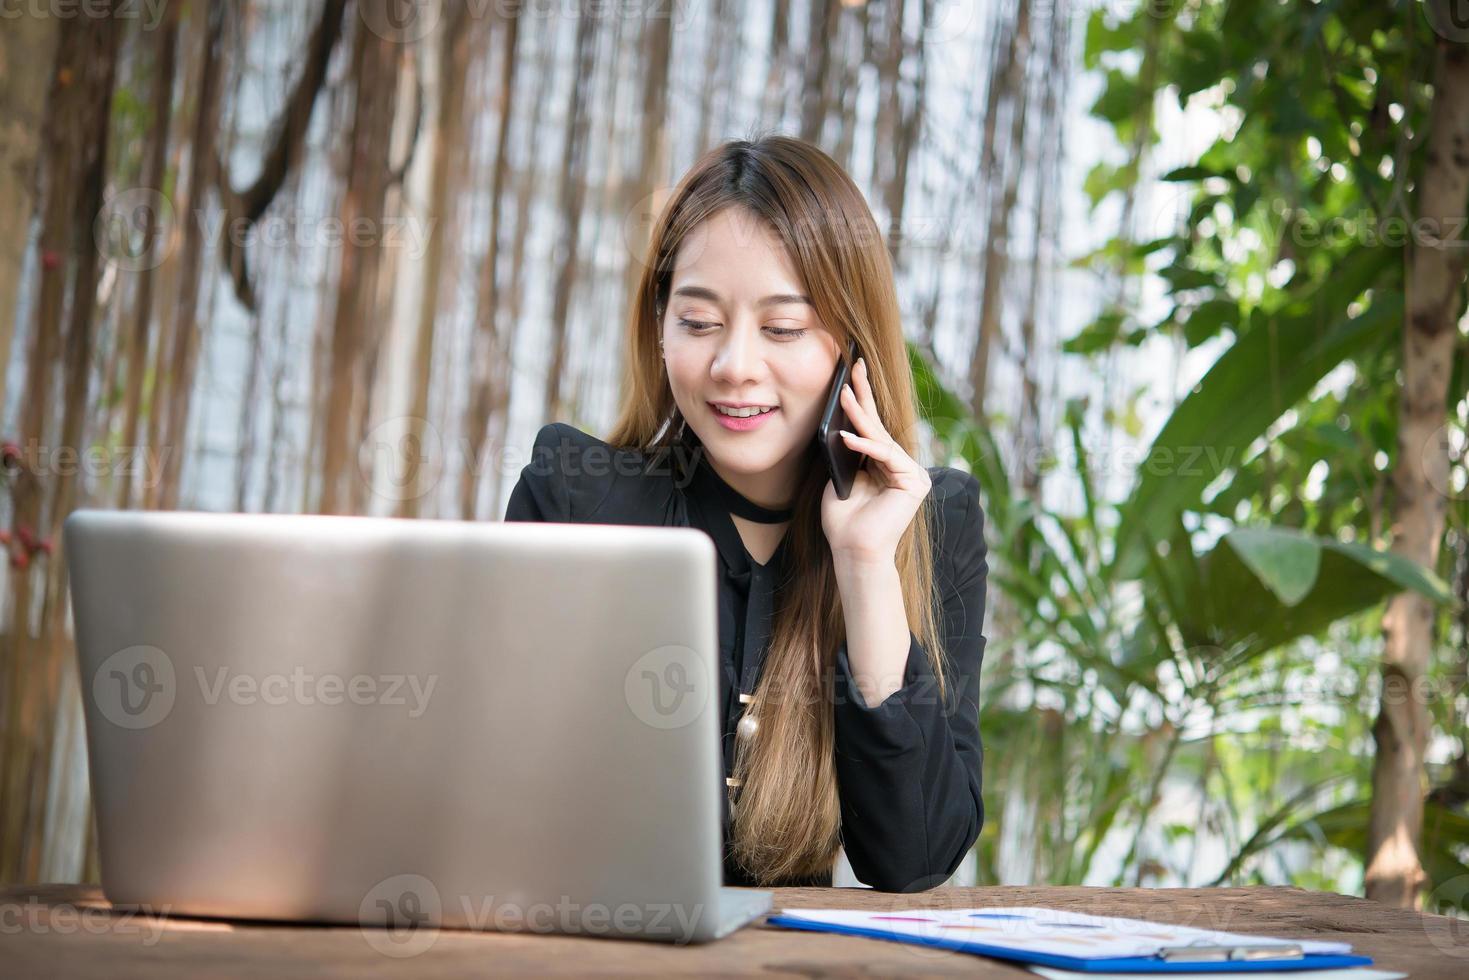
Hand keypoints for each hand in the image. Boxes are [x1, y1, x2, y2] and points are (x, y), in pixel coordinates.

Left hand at [820, 357, 931, 565]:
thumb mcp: (841, 477)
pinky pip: (886, 456)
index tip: (850, 375)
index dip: (861, 401)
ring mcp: (913, 474)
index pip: (872, 428)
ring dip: (860, 415)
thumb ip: (847, 453)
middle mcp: (903, 467)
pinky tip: (846, 435)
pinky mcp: (915, 483)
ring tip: (843, 393)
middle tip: (854, 365)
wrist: (854, 551)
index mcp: (886, 466)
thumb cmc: (844, 521)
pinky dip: (865, 446)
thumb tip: (841, 422)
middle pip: (880, 426)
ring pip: (882, 439)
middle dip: (865, 394)